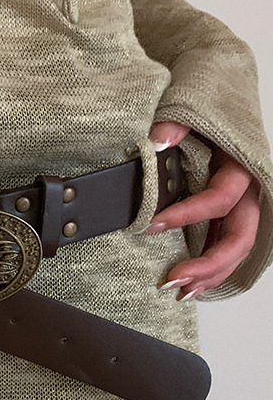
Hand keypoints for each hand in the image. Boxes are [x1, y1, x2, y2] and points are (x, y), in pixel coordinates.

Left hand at [144, 120, 260, 299]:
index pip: (219, 198)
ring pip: (234, 249)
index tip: (153, 225)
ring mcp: (241, 208)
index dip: (187, 214)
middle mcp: (247, 192)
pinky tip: (190, 286)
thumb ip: (176, 124)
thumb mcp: (192, 114)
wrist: (220, 108)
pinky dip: (210, 270)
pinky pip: (224, 247)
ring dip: (209, 274)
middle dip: (208, 262)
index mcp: (241, 167)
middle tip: (174, 278)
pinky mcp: (229, 218)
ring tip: (179, 291)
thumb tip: (158, 139)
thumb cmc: (207, 117)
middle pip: (239, 236)